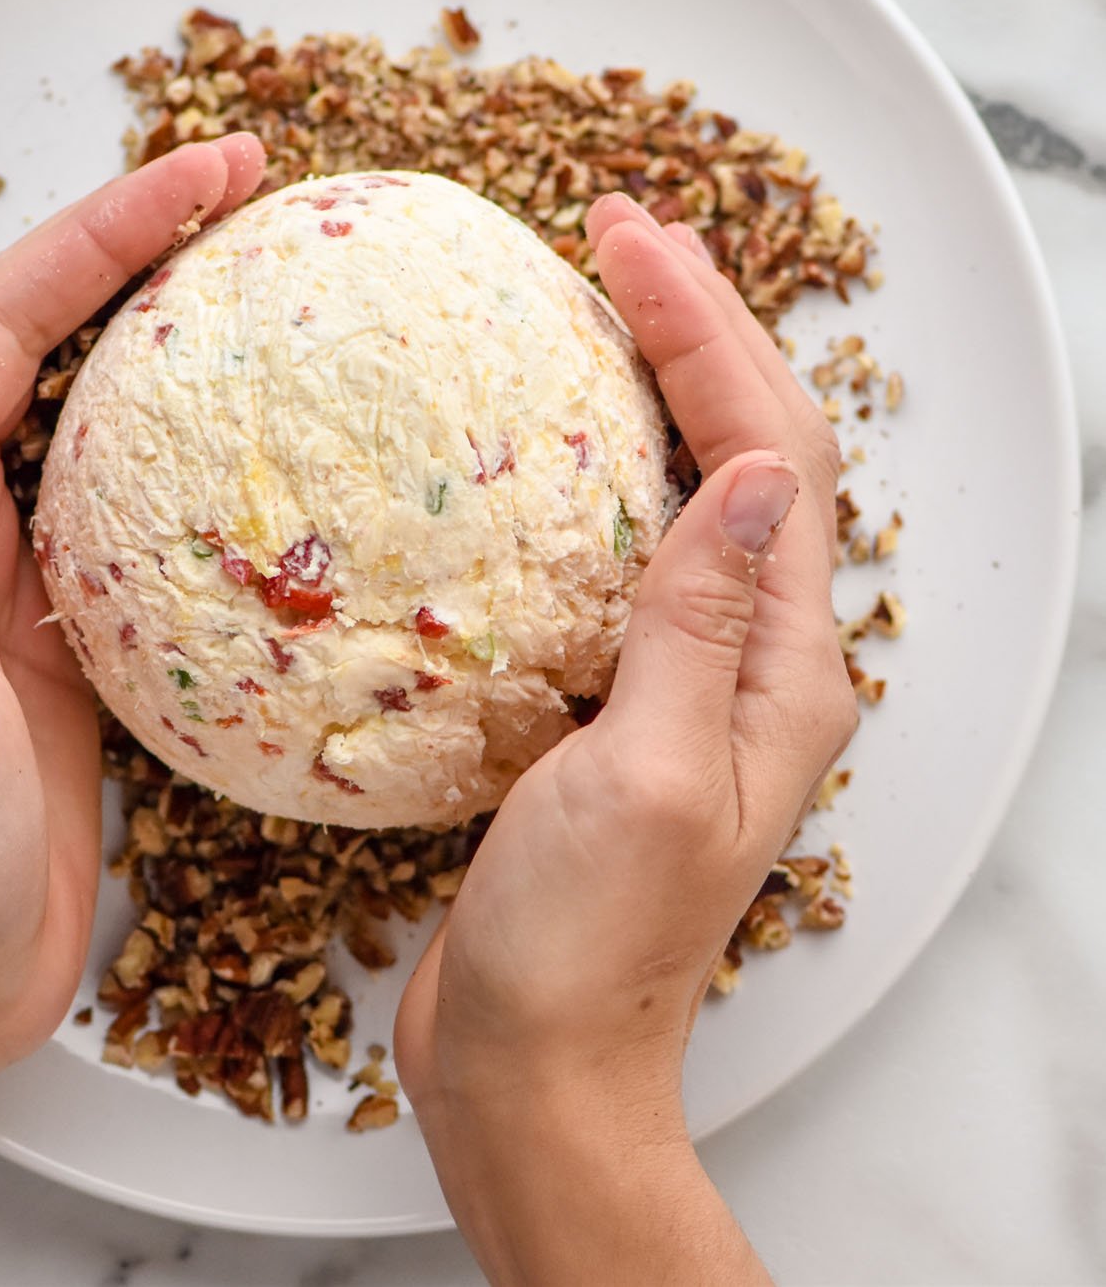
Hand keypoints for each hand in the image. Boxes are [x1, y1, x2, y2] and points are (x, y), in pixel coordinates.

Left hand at [0, 136, 265, 1169]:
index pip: (6, 318)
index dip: (103, 232)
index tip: (205, 174)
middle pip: (64, 340)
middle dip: (150, 251)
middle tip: (253, 197)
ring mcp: (39, 570)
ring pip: (117, 417)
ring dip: (184, 341)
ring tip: (272, 290)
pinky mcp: (94, 632)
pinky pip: (157, 517)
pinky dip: (210, 464)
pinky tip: (277, 456)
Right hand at [395, 195, 855, 1284]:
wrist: (534, 1067)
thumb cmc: (589, 948)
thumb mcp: (649, 772)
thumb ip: (696, 618)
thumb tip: (756, 469)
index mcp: (775, 668)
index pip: (769, 453)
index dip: (707, 334)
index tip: (630, 245)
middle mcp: (741, 661)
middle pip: (741, 453)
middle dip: (688, 330)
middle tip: (614, 235)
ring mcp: (672, 679)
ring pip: (677, 492)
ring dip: (645, 388)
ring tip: (590, 303)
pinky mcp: (601, 701)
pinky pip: (607, 555)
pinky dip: (582, 477)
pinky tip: (528, 451)